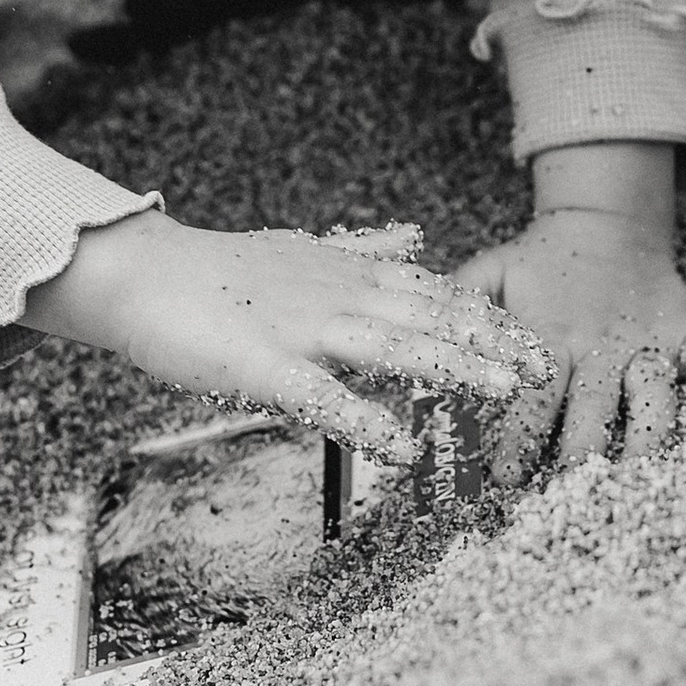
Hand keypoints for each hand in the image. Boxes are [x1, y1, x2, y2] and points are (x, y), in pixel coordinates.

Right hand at [22, 211, 549, 454]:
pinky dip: (365, 420)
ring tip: (503, 392)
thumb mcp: (303, 250)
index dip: (485, 315)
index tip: (535, 337)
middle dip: (490, 341)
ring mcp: (301, 329)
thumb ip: (362, 250)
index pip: (432, 292)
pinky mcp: (262, 367)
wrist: (140, 274)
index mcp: (345, 274)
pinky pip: (322, 398)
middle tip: (546, 367)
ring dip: (451, 367)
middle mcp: (335, 295)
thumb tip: (413, 238)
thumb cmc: (218, 272)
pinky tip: (403, 448)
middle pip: (427, 317)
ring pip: (391, 348)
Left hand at [456, 142, 685, 475]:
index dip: (514, 439)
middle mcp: (599, 346)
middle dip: (580, 454)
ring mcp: (645, 341)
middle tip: (571, 496)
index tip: (500, 481)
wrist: (602, 219)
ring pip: (652, 395)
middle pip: (591, 410)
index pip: (529, 399)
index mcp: (549, 337)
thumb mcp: (490, 274)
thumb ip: (459, 311)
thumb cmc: (537, 263)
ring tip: (647, 474)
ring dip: (650, 435)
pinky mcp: (685, 331)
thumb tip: (417, 352)